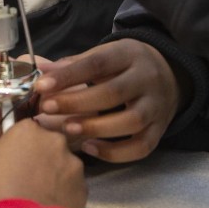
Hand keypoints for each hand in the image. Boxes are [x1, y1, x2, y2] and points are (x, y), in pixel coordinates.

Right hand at [0, 120, 87, 207]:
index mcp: (27, 130)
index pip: (26, 130)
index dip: (21, 146)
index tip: (16, 158)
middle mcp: (54, 140)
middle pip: (49, 145)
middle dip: (41, 159)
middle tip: (28, 180)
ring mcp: (72, 163)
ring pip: (64, 166)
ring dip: (54, 177)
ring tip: (40, 198)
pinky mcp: (84, 186)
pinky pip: (73, 187)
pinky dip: (65, 195)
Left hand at [33, 40, 184, 162]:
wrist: (169, 76)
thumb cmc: (125, 66)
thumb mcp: (104, 55)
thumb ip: (73, 65)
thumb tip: (39, 70)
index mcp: (129, 54)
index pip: (98, 63)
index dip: (69, 75)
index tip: (41, 86)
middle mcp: (147, 79)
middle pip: (114, 92)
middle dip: (77, 102)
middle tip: (47, 109)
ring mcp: (156, 106)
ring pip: (132, 121)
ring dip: (96, 128)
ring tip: (67, 130)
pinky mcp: (160, 130)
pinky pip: (141, 147)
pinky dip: (115, 152)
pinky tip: (90, 148)